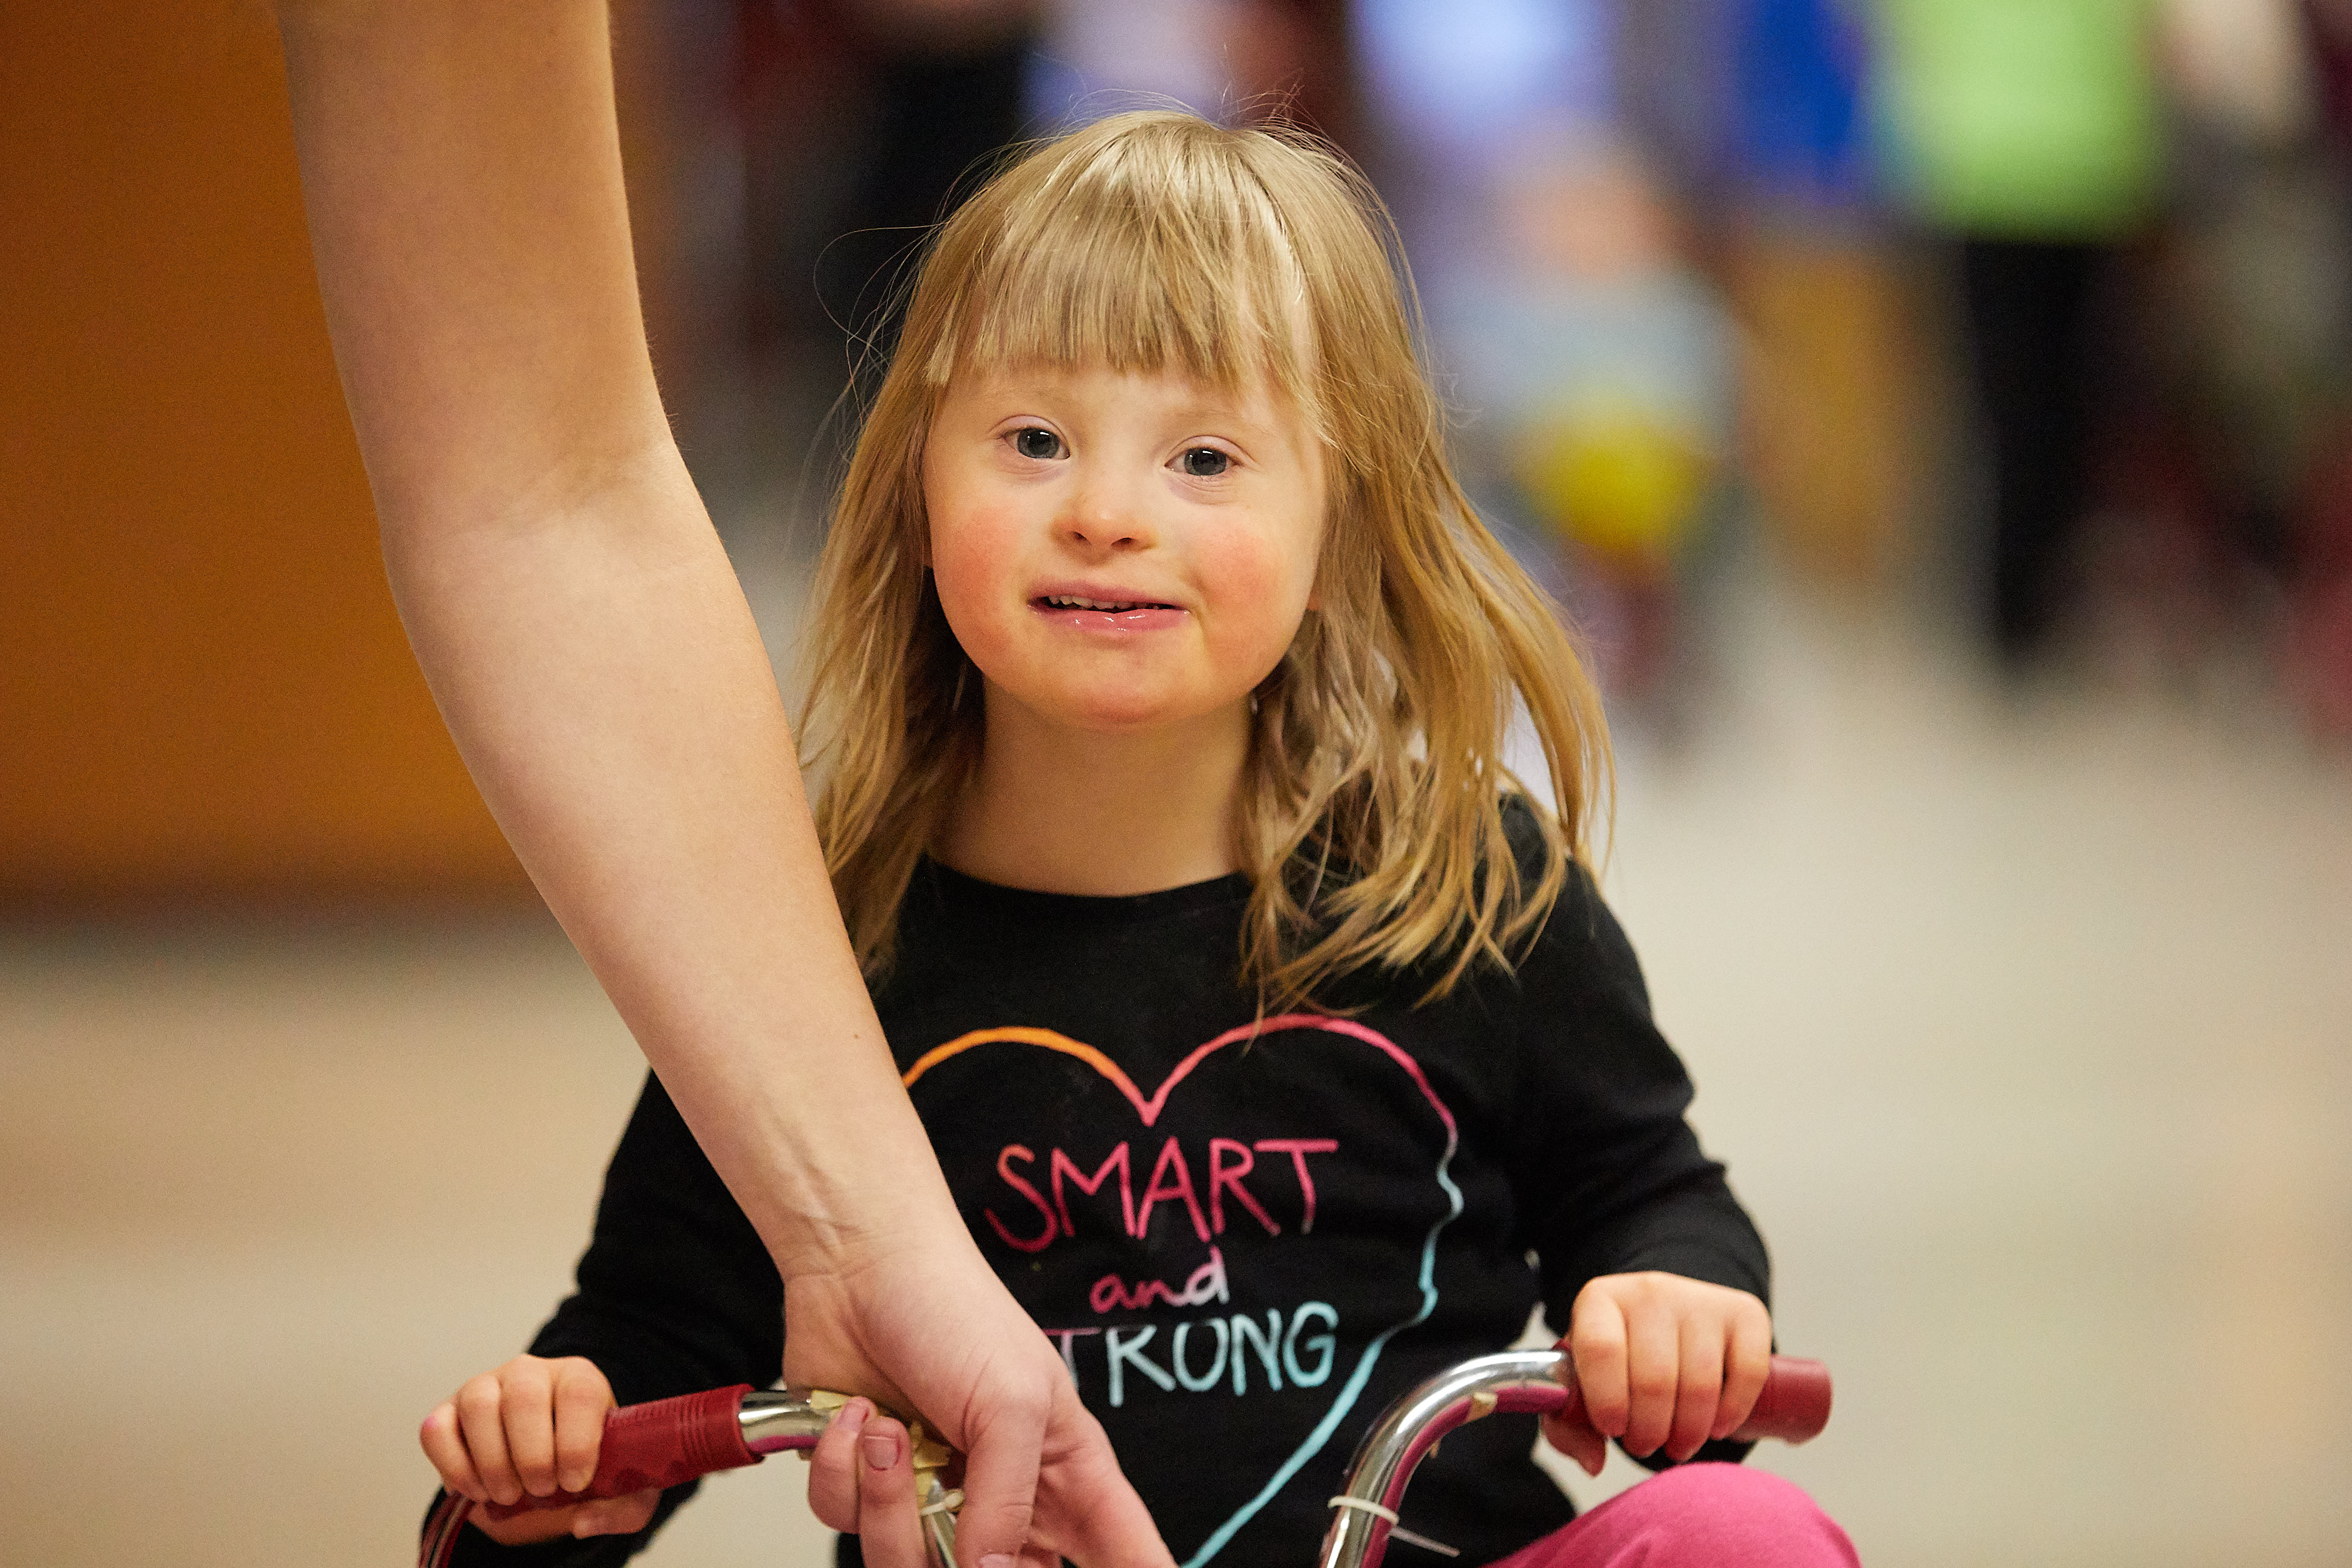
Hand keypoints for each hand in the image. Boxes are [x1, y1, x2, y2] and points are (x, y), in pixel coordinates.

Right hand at [418, 1354, 659, 1545]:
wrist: (541, 1472)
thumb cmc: (580, 1470)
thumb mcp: (618, 1490)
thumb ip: (625, 1508)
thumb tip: (584, 1521)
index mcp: (579, 1378)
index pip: (580, 1392)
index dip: (576, 1442)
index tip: (574, 1482)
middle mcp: (531, 1372)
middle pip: (526, 1396)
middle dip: (532, 1456)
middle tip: (541, 1491)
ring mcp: (484, 1387)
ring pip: (479, 1406)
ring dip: (493, 1462)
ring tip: (509, 1494)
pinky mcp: (447, 1411)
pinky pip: (436, 1429)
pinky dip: (454, 1466)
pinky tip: (475, 1490)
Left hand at [786, 1231, 1171, 1567]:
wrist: (858, 1267)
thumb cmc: (955, 1312)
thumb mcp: (1009, 1405)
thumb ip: (1006, 1503)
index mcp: (1063, 1470)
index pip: (1120, 1547)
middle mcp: (1000, 1494)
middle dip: (966, 1562)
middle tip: (946, 1501)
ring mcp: (932, 1494)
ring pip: (907, 1565)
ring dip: (888, 1501)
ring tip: (891, 1432)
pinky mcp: (868, 1485)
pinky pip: (845, 1522)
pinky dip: (843, 1471)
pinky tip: (858, 1417)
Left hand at [1544, 1272, 1771, 1475]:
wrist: (1665, 1318)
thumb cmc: (1617, 1359)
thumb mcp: (1581, 1382)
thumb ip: (1570, 1422)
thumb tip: (1593, 1463)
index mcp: (1600, 1301)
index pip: (1601, 1349)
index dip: (1608, 1399)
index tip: (1613, 1430)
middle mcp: (1650, 1291)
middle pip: (1655, 1377)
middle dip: (1649, 1430)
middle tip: (1644, 1445)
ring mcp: (1700, 1300)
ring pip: (1700, 1383)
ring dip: (1688, 1431)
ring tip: (1676, 1443)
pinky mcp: (1745, 1314)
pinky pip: (1747, 1373)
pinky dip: (1732, 1412)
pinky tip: (1715, 1427)